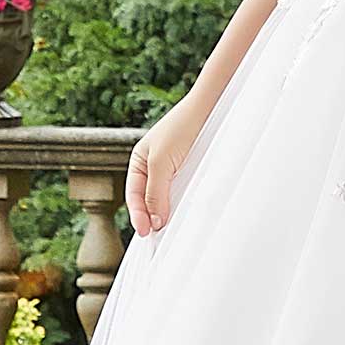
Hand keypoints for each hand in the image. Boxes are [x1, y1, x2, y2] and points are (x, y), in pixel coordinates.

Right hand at [125, 96, 204, 236]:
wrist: (209, 107)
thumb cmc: (181, 128)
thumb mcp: (162, 162)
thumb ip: (156, 192)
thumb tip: (155, 220)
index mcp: (139, 161)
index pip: (134, 195)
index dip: (138, 214)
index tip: (145, 233)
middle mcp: (154, 166)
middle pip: (150, 198)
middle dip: (152, 217)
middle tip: (157, 237)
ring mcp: (173, 167)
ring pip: (168, 196)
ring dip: (169, 212)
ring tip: (171, 230)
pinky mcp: (191, 168)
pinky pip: (184, 190)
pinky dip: (184, 202)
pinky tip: (187, 212)